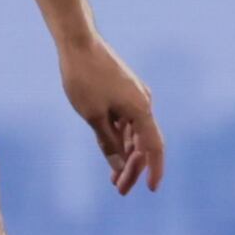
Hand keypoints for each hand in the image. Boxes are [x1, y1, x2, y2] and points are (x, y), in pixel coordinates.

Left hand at [59, 34, 166, 195]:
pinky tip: (111, 153)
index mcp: (141, 110)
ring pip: (134, 133)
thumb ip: (108, 143)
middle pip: (143, 143)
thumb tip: (118, 166)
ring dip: (125, 156)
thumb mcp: (93, 117)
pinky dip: (120, 139)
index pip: (153, 147)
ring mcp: (134, 97)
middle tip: (120, 190)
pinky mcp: (124, 92)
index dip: (154, 170)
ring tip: (114, 179)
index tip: (151, 189)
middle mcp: (143, 103)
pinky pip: (127, 122)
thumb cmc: (85, 79)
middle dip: (133, 168)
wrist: (79, 43)